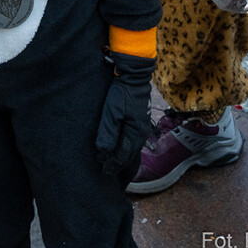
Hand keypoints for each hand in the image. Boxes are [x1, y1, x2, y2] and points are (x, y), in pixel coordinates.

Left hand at [96, 51, 155, 176]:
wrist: (135, 76)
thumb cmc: (122, 93)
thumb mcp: (112, 112)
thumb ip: (108, 133)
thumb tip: (104, 153)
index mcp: (135, 133)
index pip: (123, 155)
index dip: (113, 164)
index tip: (104, 171)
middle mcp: (142, 133)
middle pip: (130, 154)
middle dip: (119, 164)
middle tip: (107, 171)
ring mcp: (143, 127)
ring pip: (133, 148)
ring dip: (123, 156)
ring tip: (113, 163)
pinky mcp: (141, 121)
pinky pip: (134, 140)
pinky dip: (127, 147)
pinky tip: (121, 148)